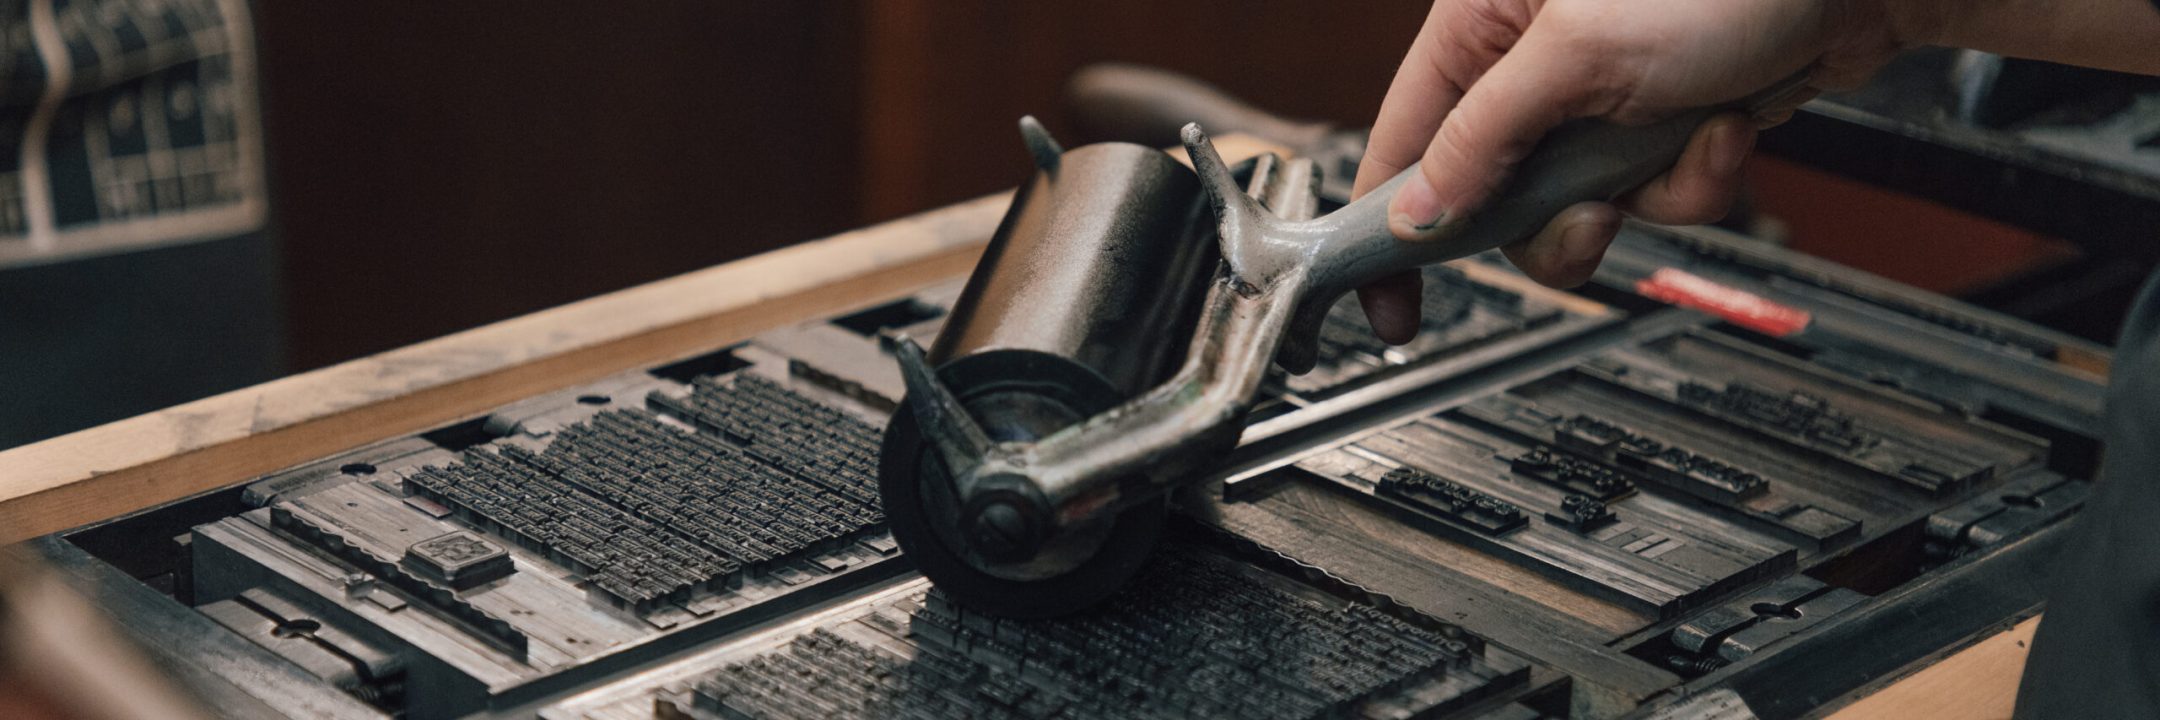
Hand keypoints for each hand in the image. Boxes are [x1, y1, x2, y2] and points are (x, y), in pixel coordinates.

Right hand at [1352, 0, 1920, 342]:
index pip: (1403, 139)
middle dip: (1554, 221)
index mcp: (1481, 24)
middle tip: (1589, 218)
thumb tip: (1416, 211)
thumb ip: (1483, 138)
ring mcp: (1599, 98)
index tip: (1384, 302)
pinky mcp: (1661, 122)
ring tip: (1684, 142)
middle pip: (1492, 194)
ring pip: (1578, 207)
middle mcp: (1531, 63)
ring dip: (1641, 196)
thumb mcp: (1579, 55)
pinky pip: (1649, 194)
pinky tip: (1725, 125)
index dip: (1387, 226)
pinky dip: (1694, 176)